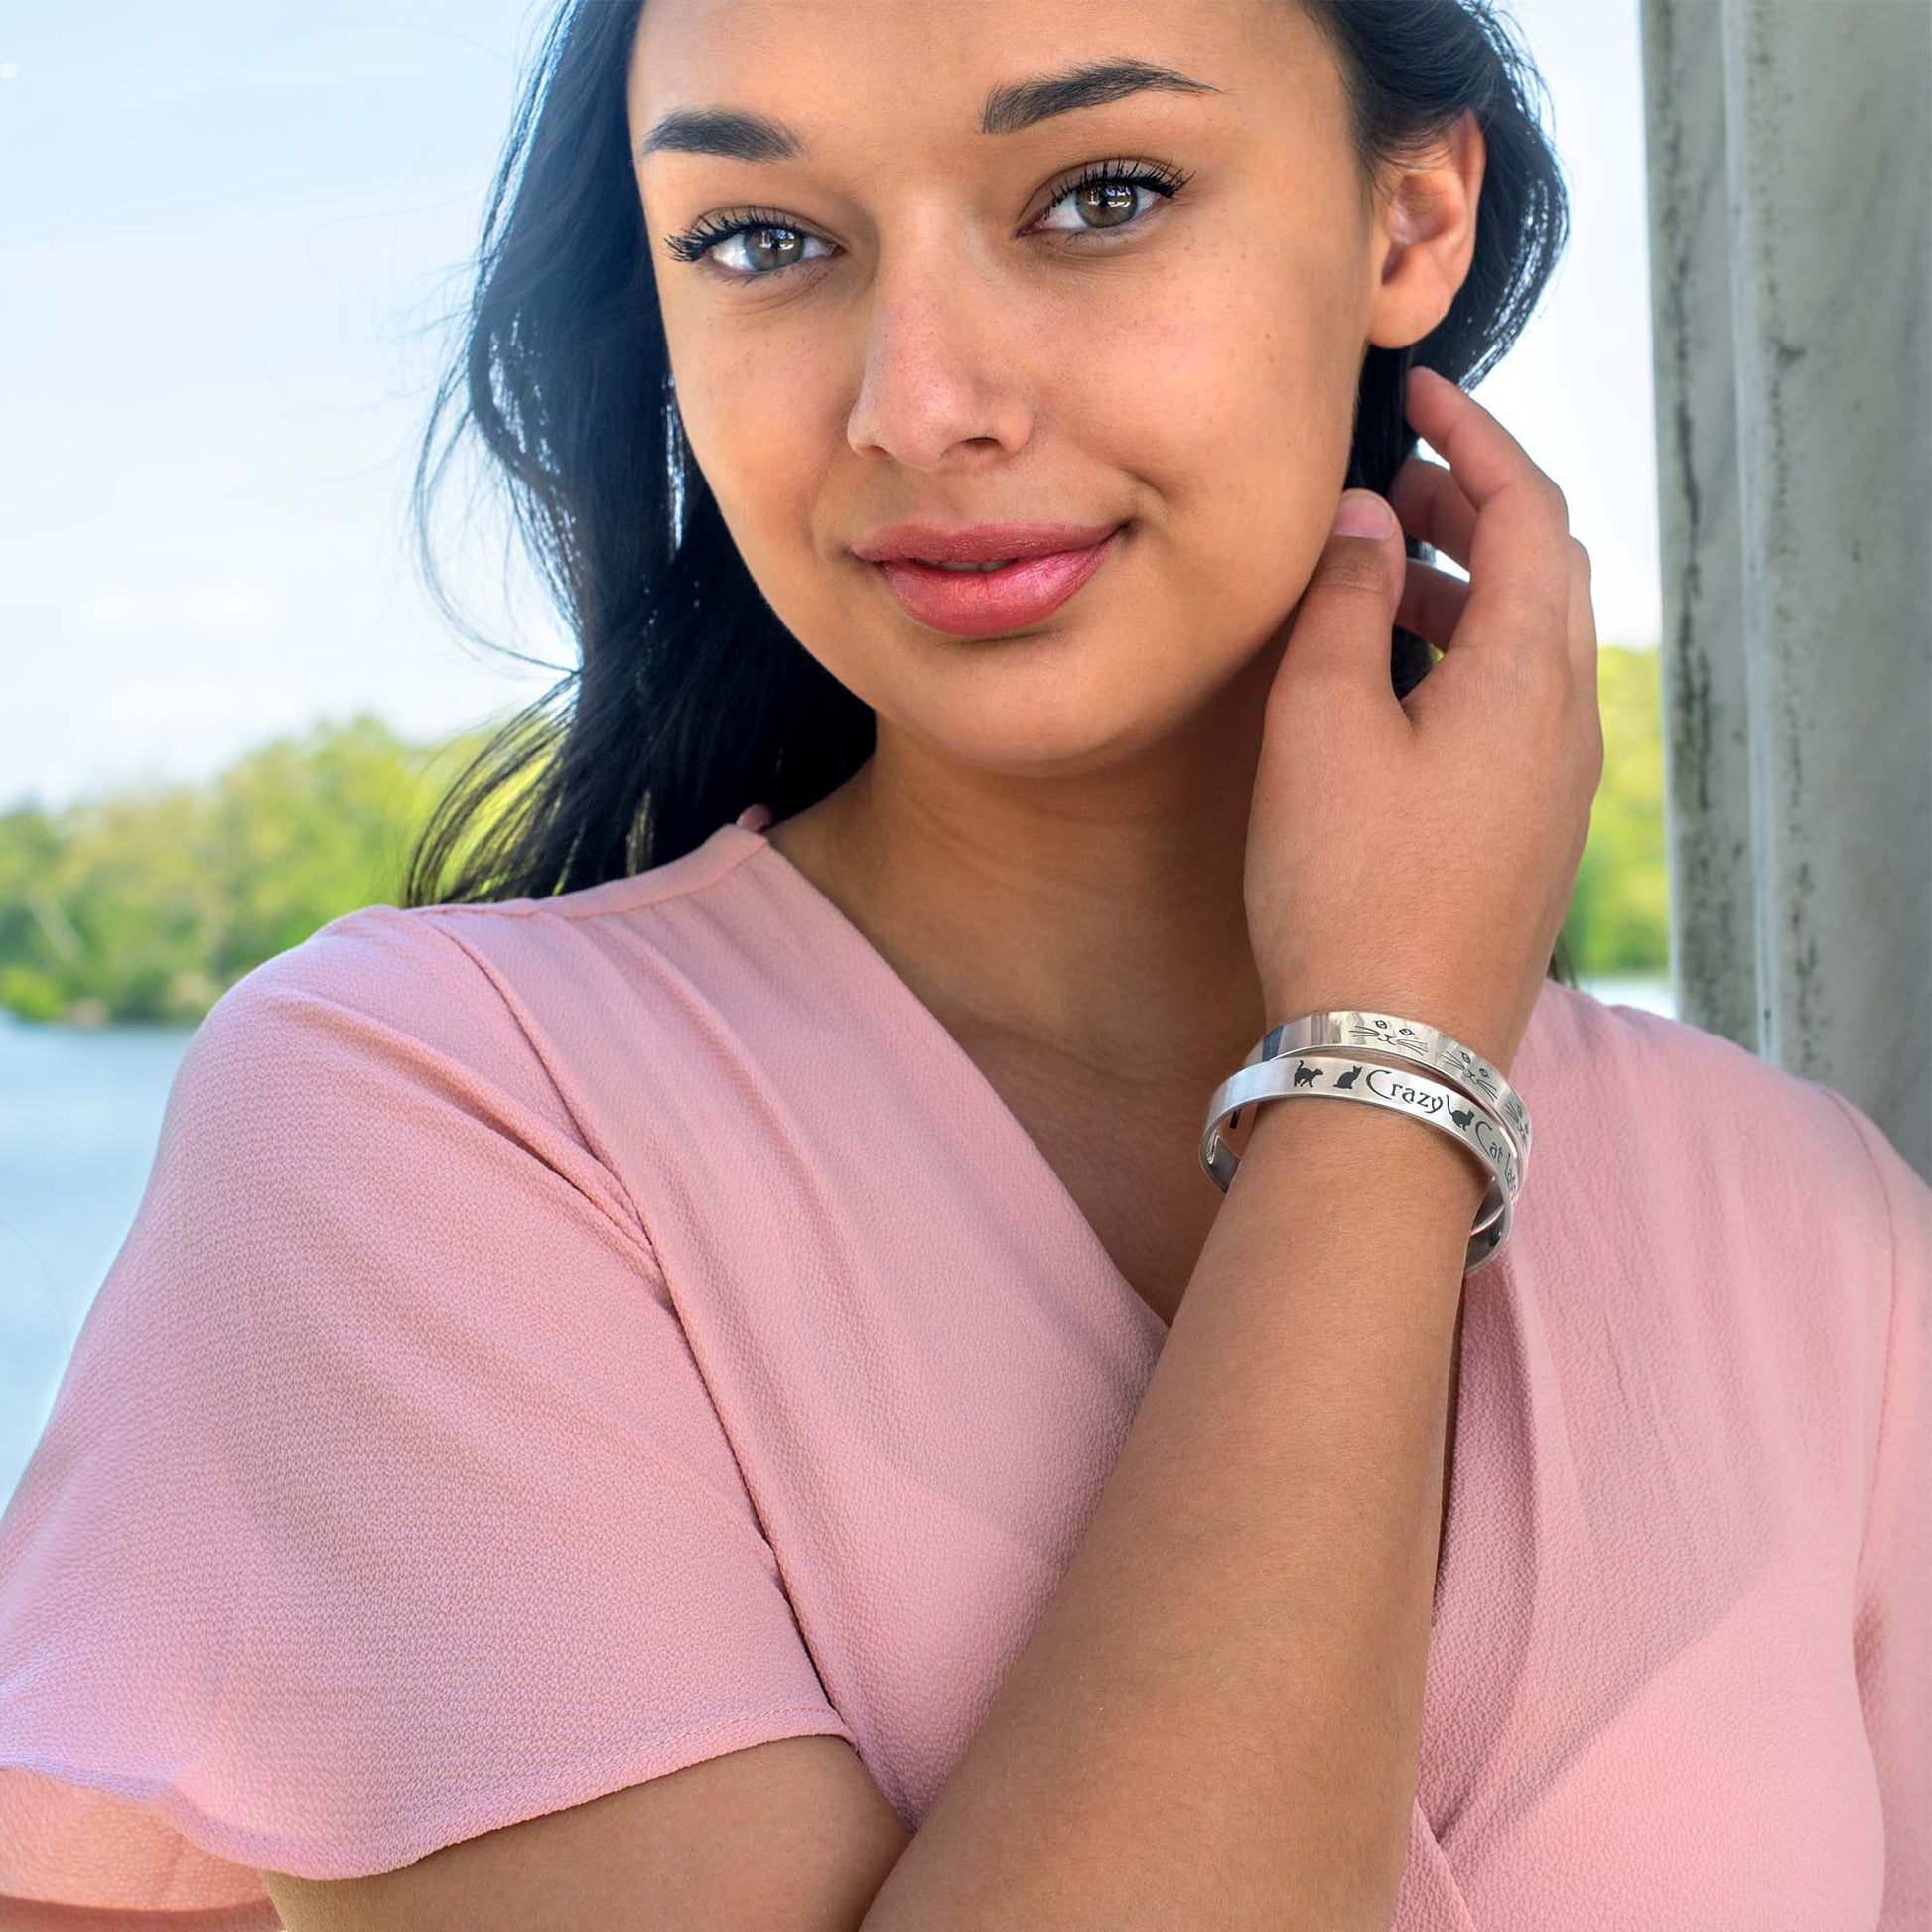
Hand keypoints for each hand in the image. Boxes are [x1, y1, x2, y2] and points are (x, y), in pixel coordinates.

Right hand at [1245, 367, 1604, 1079]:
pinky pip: (1512, 707)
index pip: (1528, 510)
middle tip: (1387, 484)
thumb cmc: (1350, 887)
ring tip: (1375, 575)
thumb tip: (1359, 517)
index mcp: (1529, 674)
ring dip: (1461, 587)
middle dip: (1469, 508)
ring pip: (1526, 644)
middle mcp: (1565, 722)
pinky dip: (1461, 658)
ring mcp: (1556, 786)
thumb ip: (1341, 601)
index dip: (1475, 437)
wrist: (1395, 1049)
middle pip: (1541, 571)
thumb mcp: (1321, 724)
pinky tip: (1393, 683)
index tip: (1420, 392)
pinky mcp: (1529, 836)